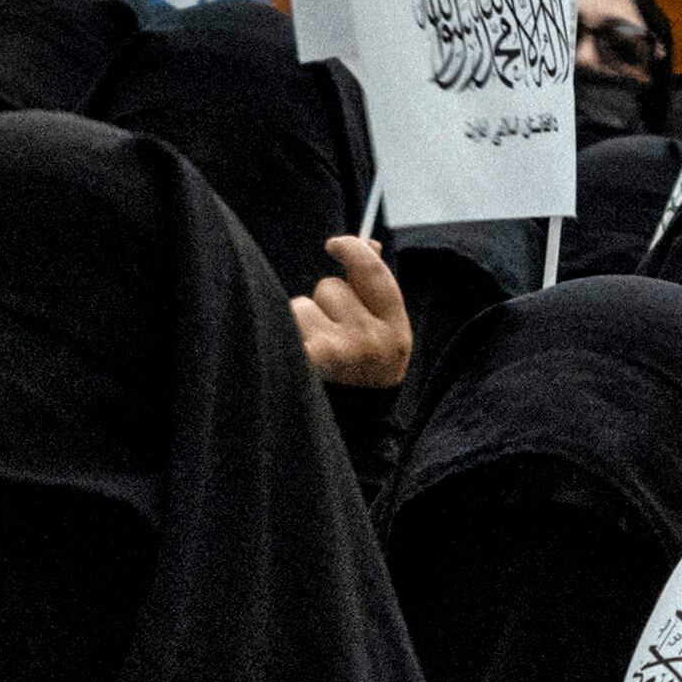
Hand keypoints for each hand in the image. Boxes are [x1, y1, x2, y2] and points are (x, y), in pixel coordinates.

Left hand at [292, 233, 411, 389]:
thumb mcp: (381, 339)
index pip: (373, 272)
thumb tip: (370, 243)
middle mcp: (372, 342)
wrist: (351, 439)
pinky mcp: (309, 364)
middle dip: (324, 304)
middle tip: (331, 338)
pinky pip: (286, 325)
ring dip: (301, 324)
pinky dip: (285, 335)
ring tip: (313, 355)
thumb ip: (375, 291)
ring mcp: (340, 355)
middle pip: (330, 288)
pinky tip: (294, 357)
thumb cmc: (361, 378)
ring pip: (302, 306)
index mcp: (396, 332)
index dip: (352, 250)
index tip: (334, 244)